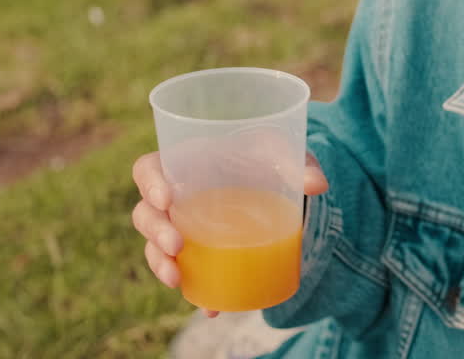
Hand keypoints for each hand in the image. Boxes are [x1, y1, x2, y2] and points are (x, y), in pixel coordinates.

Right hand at [131, 149, 329, 317]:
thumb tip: (317, 185)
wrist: (277, 184)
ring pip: (154, 246)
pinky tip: (210, 308)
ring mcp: (182, 227)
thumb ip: (300, 164)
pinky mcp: (197, 252)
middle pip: (145, 213)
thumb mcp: (285, 155)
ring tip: (176, 279)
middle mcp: (176, 196)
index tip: (166, 199)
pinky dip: (196, 292)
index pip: (148, 169)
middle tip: (176, 245)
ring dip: (160, 264)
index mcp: (186, 163)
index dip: (149, 183)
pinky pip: (184, 272)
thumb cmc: (269, 160)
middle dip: (155, 232)